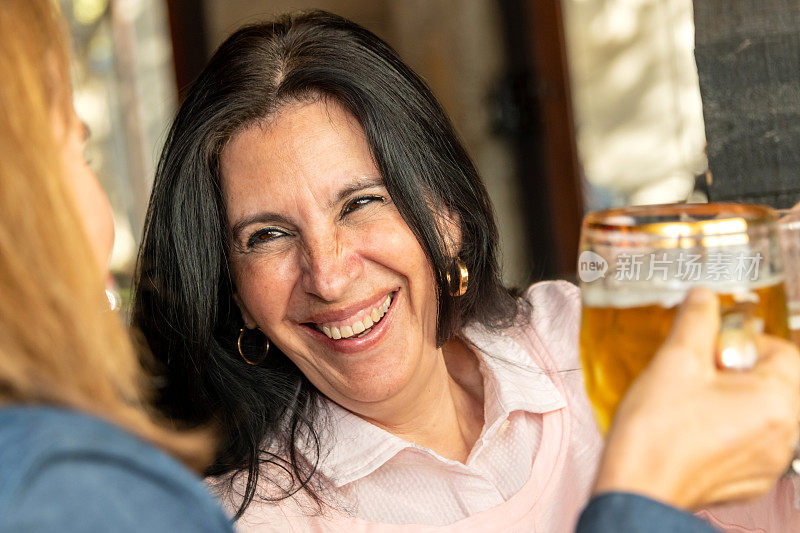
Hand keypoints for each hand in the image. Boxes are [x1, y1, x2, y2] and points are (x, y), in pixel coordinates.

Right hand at [593, 288, 799, 509]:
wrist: (637, 489)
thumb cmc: (657, 436)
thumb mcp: (675, 360)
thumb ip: (697, 320)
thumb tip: (704, 298)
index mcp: (777, 403)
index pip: (783, 350)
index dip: (744, 341)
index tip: (713, 345)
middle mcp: (784, 436)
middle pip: (771, 382)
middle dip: (733, 370)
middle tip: (695, 371)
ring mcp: (767, 463)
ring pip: (758, 412)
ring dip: (728, 399)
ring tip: (687, 400)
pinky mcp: (748, 480)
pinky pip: (746, 440)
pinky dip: (723, 428)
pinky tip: (689, 426)